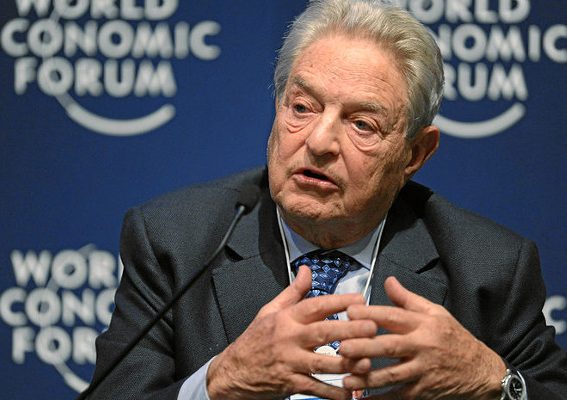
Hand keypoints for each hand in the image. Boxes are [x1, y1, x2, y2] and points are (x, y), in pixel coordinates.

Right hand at [207, 266, 377, 399]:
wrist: (233, 372)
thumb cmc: (255, 339)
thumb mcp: (270, 310)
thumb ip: (293, 292)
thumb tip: (307, 270)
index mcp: (286, 318)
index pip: (315, 305)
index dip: (339, 301)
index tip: (360, 299)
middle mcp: (289, 339)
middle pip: (323, 333)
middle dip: (349, 330)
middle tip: (372, 327)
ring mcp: (290, 363)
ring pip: (322, 363)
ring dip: (346, 363)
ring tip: (367, 361)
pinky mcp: (290, 384)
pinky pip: (315, 389)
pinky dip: (333, 393)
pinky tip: (350, 392)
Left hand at [340, 277, 506, 398]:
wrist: (481, 371)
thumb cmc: (454, 338)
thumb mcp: (436, 313)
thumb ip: (408, 299)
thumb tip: (388, 281)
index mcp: (423, 324)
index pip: (394, 316)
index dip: (371, 314)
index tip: (349, 312)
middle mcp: (422, 346)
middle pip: (390, 346)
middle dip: (365, 347)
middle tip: (342, 347)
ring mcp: (422, 371)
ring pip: (392, 375)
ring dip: (367, 378)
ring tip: (345, 379)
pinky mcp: (424, 391)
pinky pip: (399, 396)